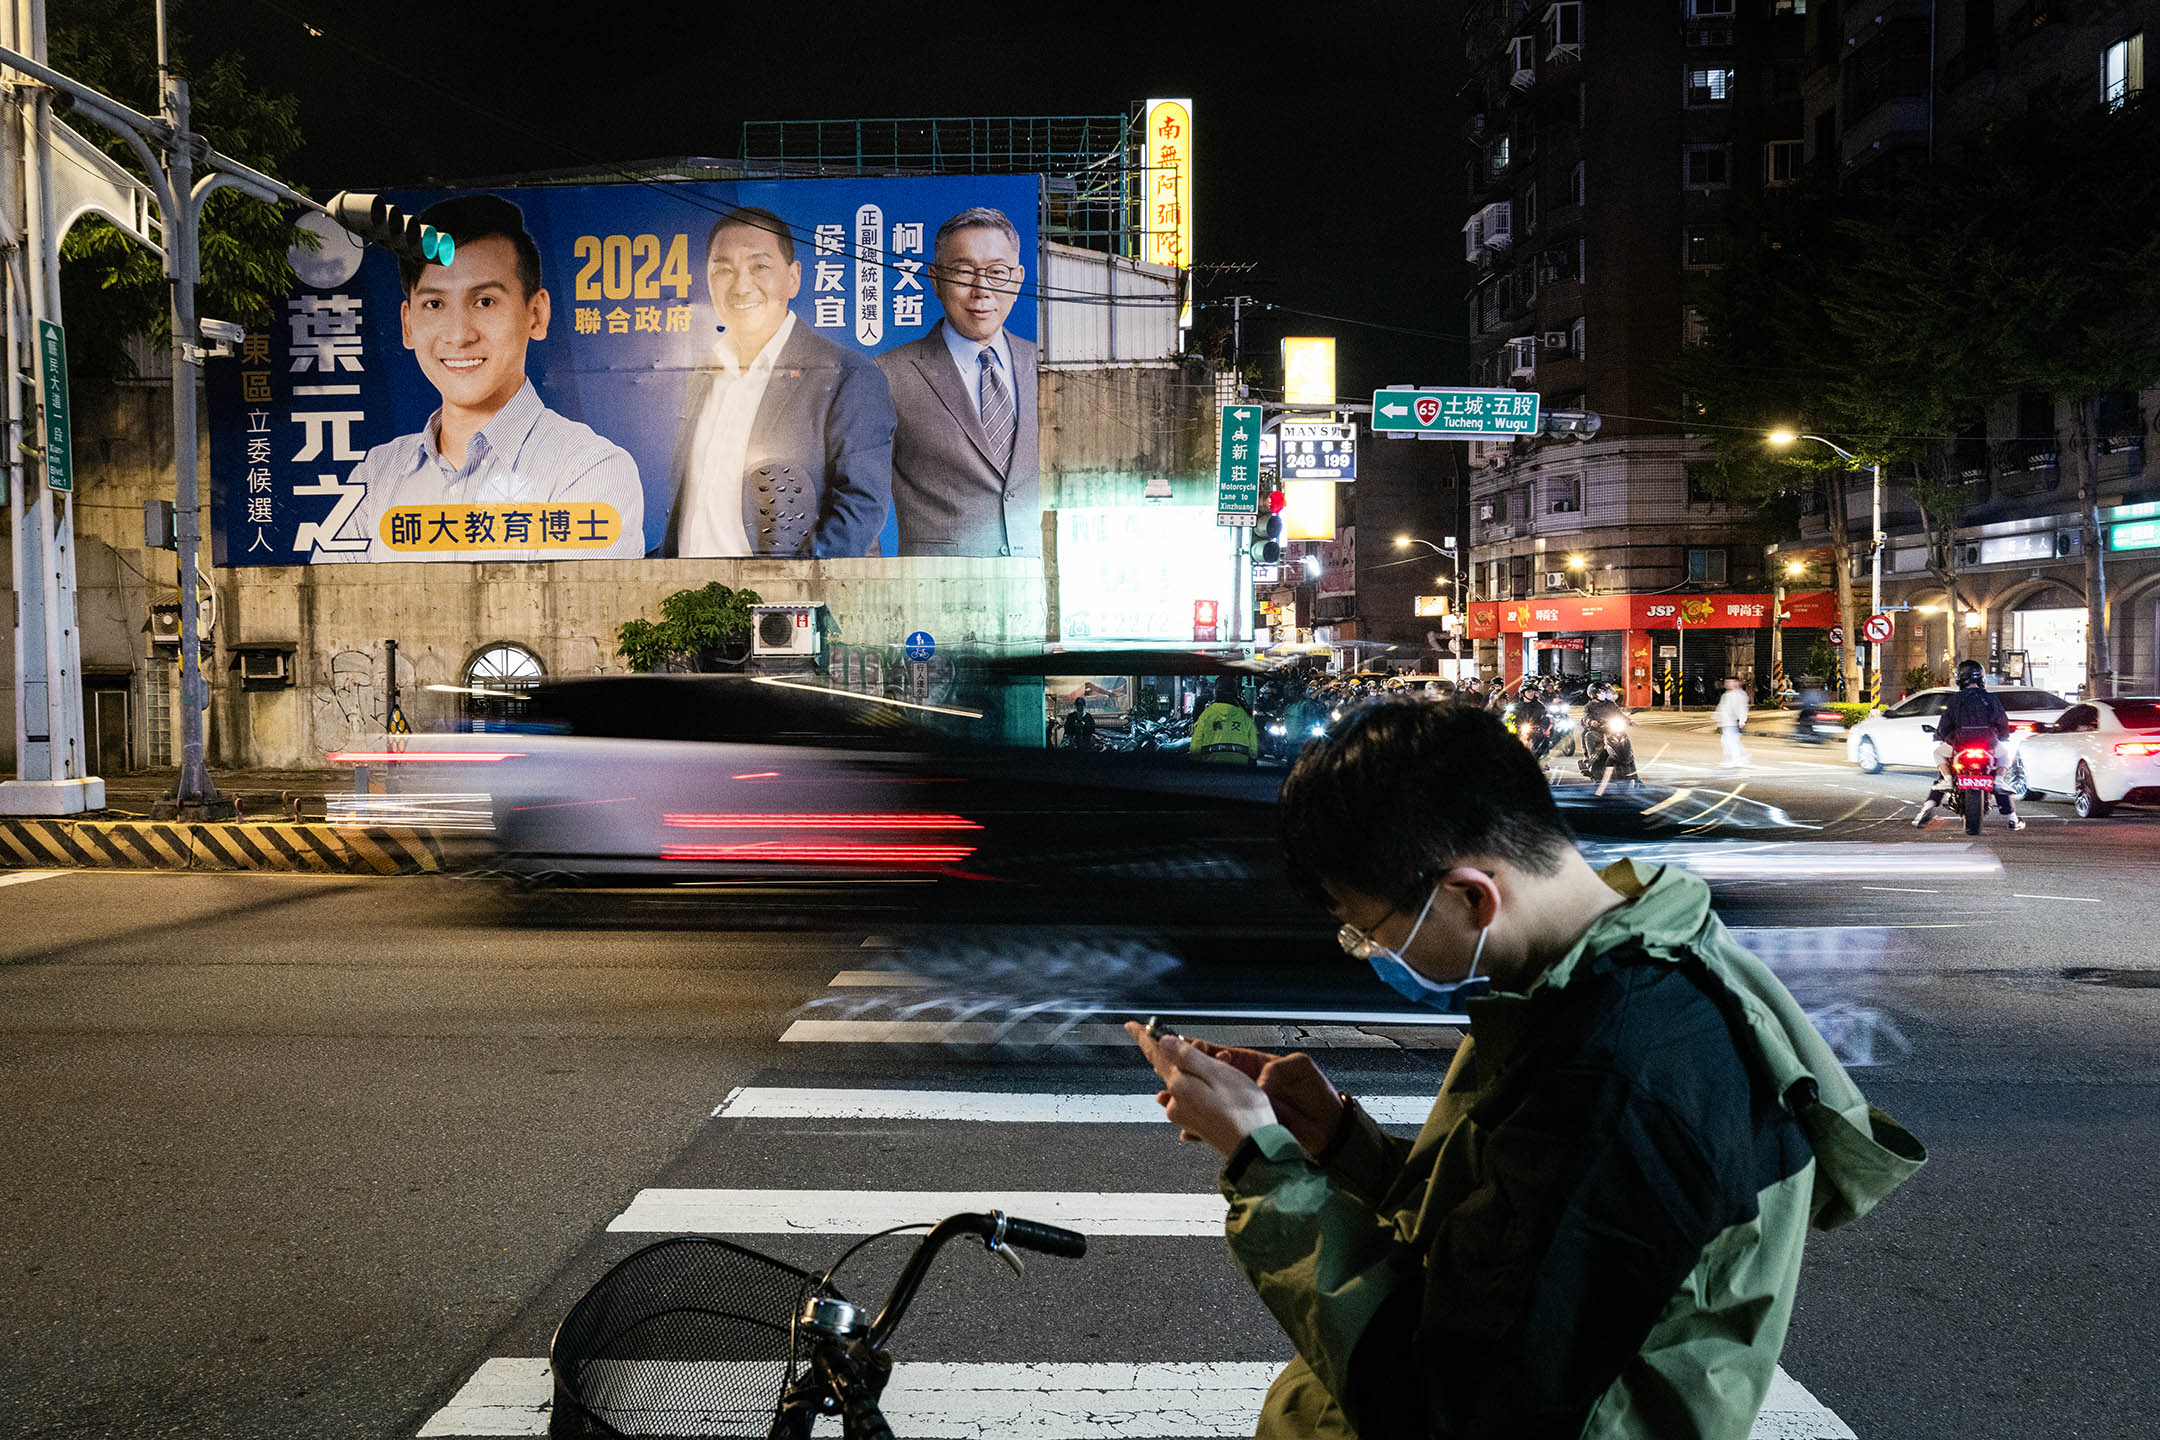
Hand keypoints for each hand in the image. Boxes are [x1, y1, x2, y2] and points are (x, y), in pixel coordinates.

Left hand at [1126, 1023, 1279, 1156]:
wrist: (1256, 1148)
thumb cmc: (1243, 1111)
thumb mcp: (1217, 1073)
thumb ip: (1187, 1057)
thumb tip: (1162, 1041)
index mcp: (1179, 1085)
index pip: (1155, 1054)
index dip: (1144, 1036)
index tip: (1132, 1025)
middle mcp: (1176, 1102)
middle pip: (1171, 1067)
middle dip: (1186, 1052)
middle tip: (1205, 1047)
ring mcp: (1185, 1115)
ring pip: (1185, 1081)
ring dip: (1199, 1070)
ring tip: (1224, 1065)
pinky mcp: (1196, 1124)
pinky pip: (1193, 1096)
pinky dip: (1204, 1085)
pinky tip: (1220, 1087)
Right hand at [1179, 1040, 1346, 1155]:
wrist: (1328, 1127)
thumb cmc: (1315, 1093)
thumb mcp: (1298, 1068)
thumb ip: (1276, 1070)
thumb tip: (1260, 1082)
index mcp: (1252, 1064)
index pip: (1218, 1053)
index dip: (1195, 1049)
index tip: (1174, 1043)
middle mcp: (1242, 1084)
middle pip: (1204, 1078)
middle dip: (1182, 1076)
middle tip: (1163, 1074)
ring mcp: (1241, 1106)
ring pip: (1207, 1102)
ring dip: (1186, 1102)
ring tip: (1166, 1100)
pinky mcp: (1245, 1126)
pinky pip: (1218, 1125)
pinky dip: (1201, 1127)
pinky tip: (1187, 1130)